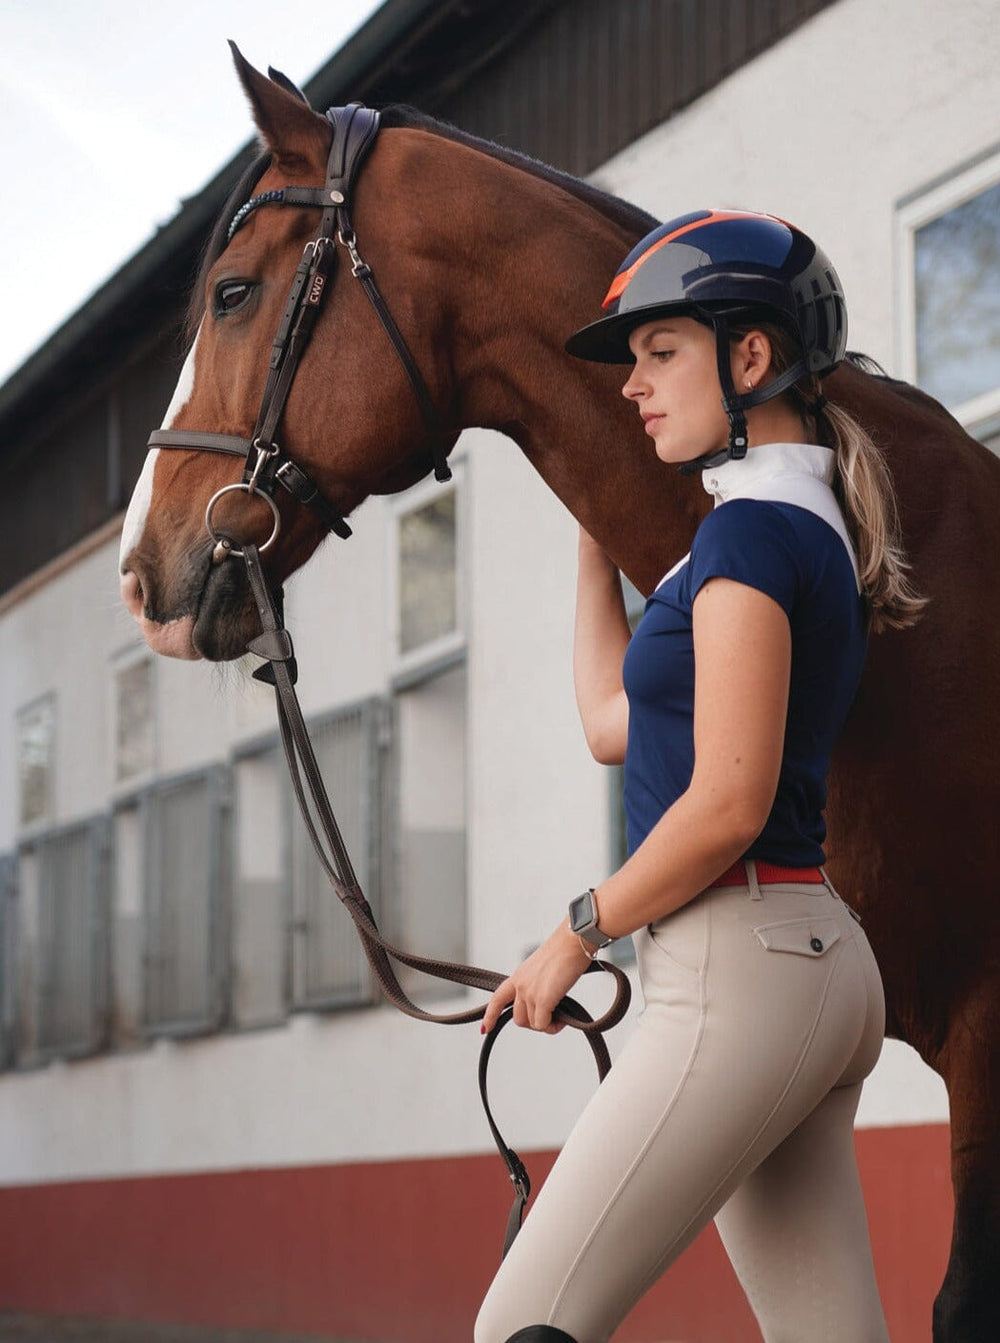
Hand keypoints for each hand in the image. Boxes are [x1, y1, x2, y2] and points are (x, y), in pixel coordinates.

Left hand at [482, 921, 591, 1035]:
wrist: (573, 942)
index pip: (498, 998)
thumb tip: (546, 1003)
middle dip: (534, 1022)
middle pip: (519, 1019)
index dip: (490, 1015)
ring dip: (546, 1025)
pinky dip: (553, 1027)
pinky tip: (563, 1020)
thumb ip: (538, 985)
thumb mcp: (543, 969)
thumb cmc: (565, 951)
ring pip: (532, 1024)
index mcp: (519, 976)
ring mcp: (529, 993)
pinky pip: (543, 1025)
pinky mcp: (542, 1000)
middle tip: (551, 1017)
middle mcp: (520, 985)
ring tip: (559, 1016)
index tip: (485, 1028)